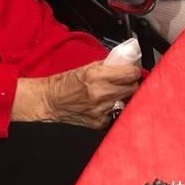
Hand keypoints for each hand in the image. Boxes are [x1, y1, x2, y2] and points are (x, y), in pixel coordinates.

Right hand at [12, 62, 139, 129]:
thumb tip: (124, 62)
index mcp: (96, 76)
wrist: (51, 101)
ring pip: (126, 101)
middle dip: (131, 83)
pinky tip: (107, 103)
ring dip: (124, 96)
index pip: (129, 73)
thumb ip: (106, 65)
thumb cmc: (66, 82)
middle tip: (126, 80)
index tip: (133, 70)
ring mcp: (101, 110)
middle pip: (132, 88)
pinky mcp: (100, 122)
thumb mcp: (86, 67)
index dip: (134, 71)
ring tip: (116, 92)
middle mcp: (100, 94)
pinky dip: (115, 107)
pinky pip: (116, 113)